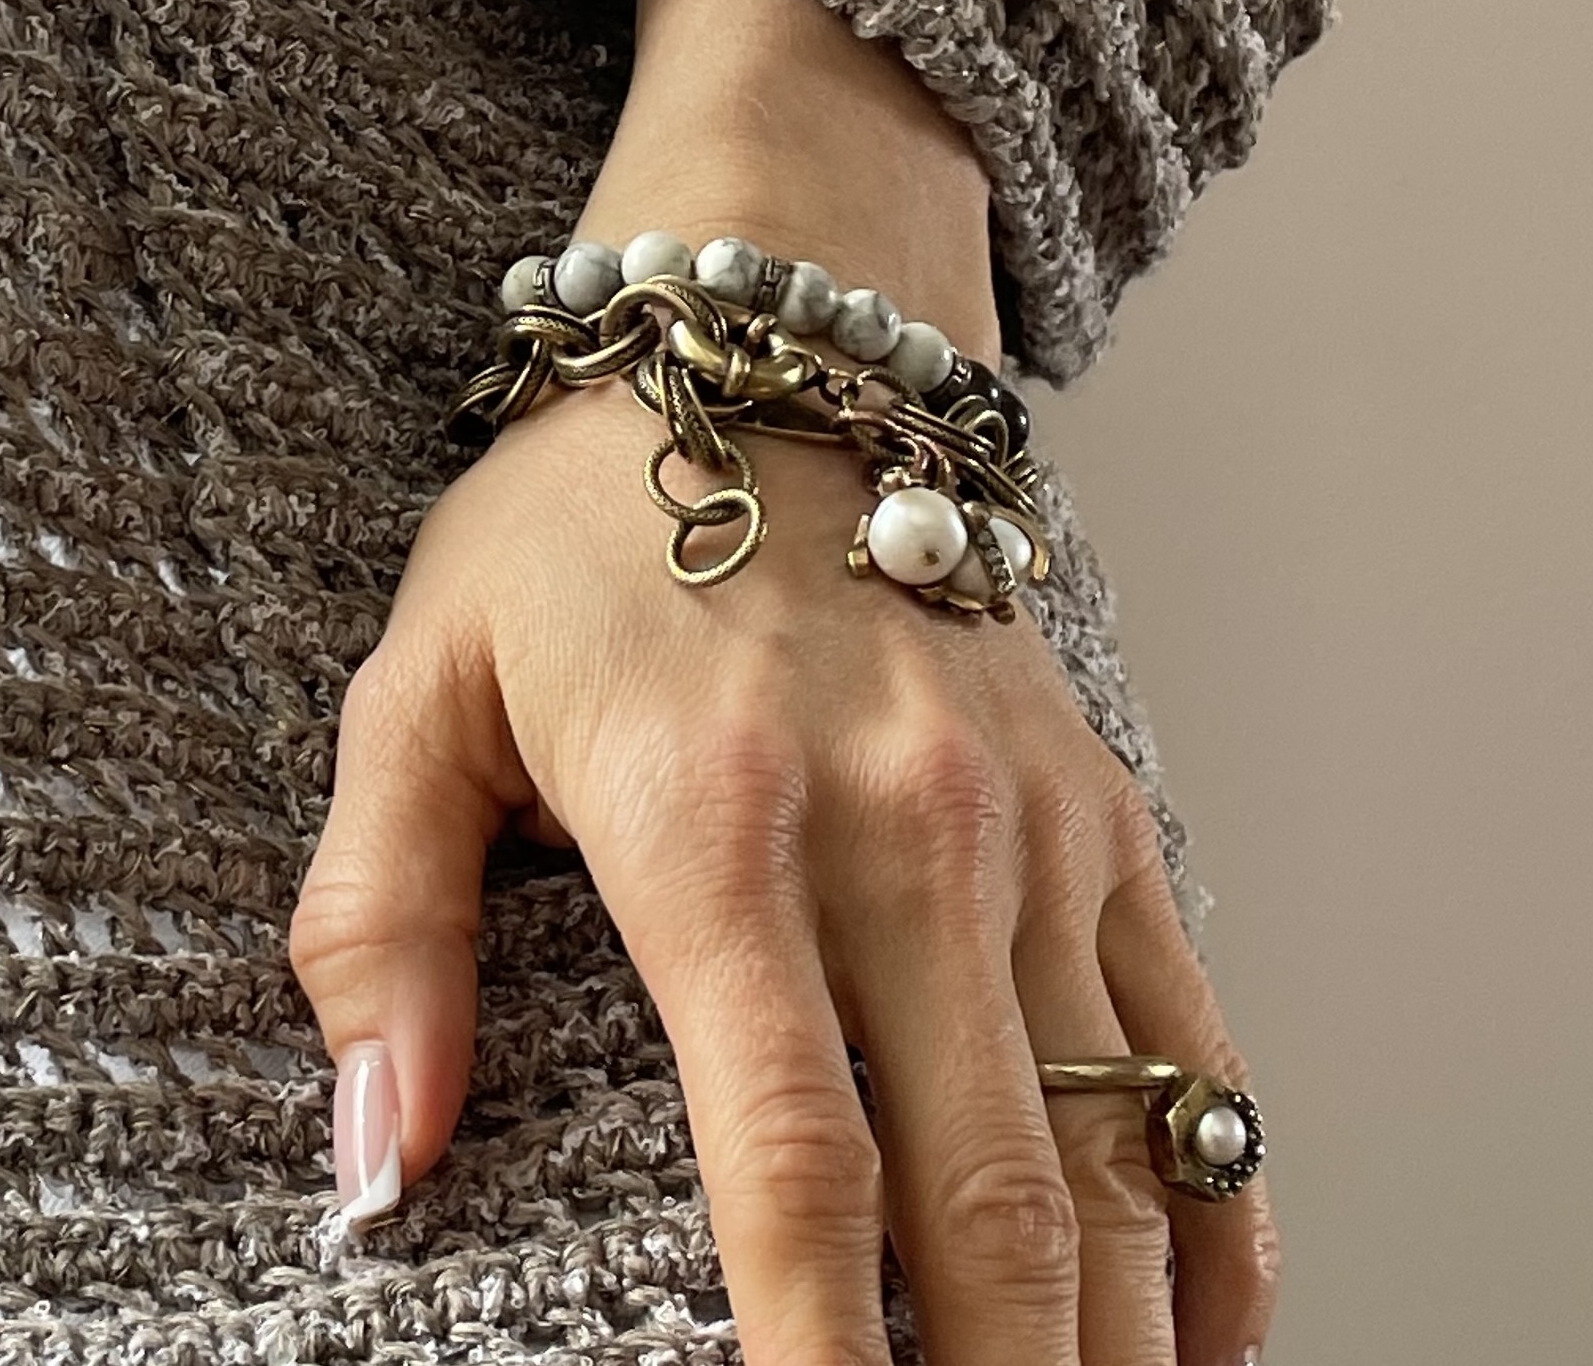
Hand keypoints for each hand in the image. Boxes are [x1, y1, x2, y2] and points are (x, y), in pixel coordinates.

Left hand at [289, 0, 1279, 1365]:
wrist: (769, 329)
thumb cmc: (570, 522)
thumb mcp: (416, 689)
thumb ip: (379, 927)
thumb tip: (375, 1160)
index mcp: (713, 820)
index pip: (794, 1162)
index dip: (817, 1356)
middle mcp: (904, 831)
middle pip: (995, 1202)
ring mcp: (1032, 823)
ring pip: (1122, 1151)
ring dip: (1109, 1337)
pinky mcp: (1108, 808)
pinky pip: (1200, 1047)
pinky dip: (1218, 1214)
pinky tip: (1197, 1336)